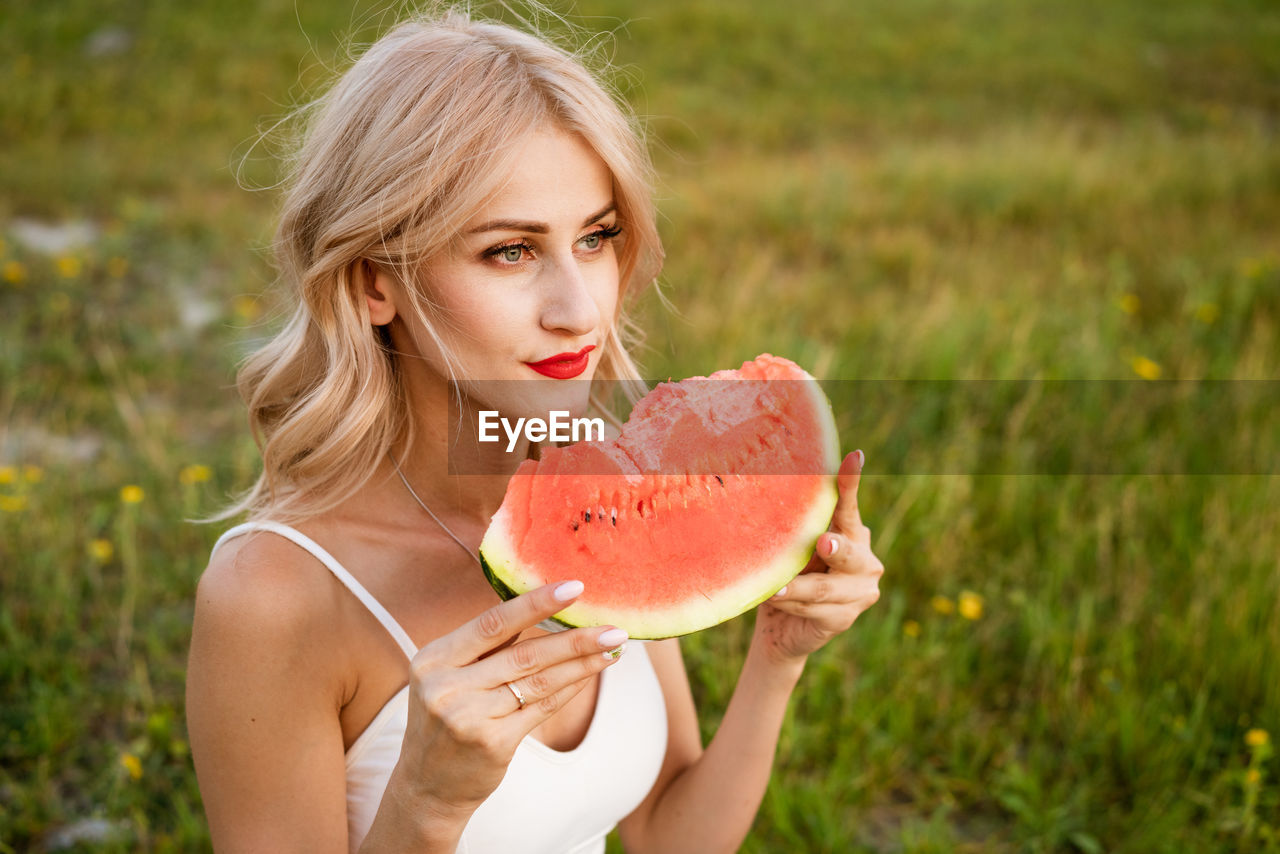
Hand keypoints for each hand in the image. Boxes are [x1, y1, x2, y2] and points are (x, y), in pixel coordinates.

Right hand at [392, 581, 627, 816]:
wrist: (427, 786)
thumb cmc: (446, 718)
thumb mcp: (447, 676)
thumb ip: (485, 647)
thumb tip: (541, 606)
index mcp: (433, 659)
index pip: (493, 623)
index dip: (536, 603)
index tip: (574, 588)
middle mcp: (446, 687)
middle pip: (525, 654)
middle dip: (575, 639)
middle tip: (614, 627)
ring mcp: (469, 718)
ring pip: (540, 681)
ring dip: (582, 663)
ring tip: (613, 648)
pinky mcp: (493, 744)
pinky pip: (542, 708)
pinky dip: (570, 688)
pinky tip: (591, 675)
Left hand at [751, 450, 883, 664]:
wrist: (783, 627)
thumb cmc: (788, 575)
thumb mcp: (791, 548)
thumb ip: (795, 530)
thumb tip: (772, 500)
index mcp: (852, 533)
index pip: (849, 506)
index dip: (850, 482)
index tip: (855, 456)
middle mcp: (865, 561)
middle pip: (848, 551)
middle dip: (836, 548)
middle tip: (823, 542)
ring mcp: (860, 592)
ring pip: (824, 588)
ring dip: (796, 587)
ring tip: (775, 587)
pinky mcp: (845, 619)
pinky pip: (816, 609)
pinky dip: (792, 603)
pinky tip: (775, 599)